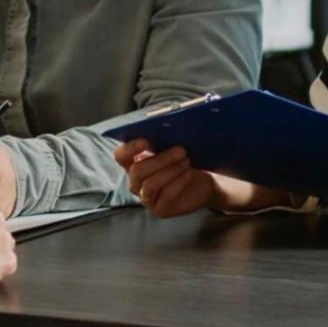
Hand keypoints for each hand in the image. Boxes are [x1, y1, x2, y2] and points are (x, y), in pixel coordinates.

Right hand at [112, 139, 290, 216]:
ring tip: (187, 160)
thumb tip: (173, 117)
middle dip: (160, 159)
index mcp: (135, 162)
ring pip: (149, 184)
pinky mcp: (159, 209)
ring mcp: (146, 197)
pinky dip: (177, 183)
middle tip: (181, 150)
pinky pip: (164, 196)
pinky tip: (188, 174)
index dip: (130, 147)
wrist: (206, 182)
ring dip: (169, 170)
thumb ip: (169, 135)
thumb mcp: (178, 145)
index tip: (147, 139)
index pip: (121, 155)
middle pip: (137, 171)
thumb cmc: (188, 160)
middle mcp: (136, 181)